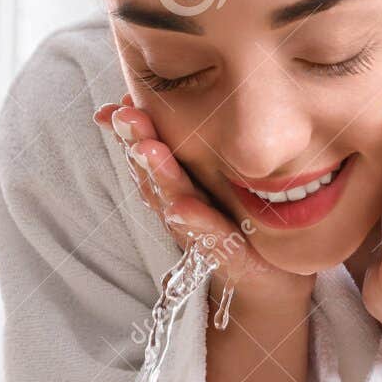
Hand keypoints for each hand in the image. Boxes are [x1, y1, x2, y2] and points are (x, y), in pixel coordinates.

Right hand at [92, 96, 314, 315]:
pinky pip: (211, 238)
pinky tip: (181, 208)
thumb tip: (131, 103)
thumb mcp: (210, 176)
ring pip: (175, 200)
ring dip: (161, 176)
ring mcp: (202, 231)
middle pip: (155, 174)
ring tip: (150, 150)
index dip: (128, 132)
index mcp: (178, 184)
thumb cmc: (238, 218)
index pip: (147, 152)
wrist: (270, 277)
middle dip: (139, 144)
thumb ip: (180, 143)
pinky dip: (195, 223)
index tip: (111, 110)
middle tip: (126, 118)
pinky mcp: (229, 255)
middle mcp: (183, 207)